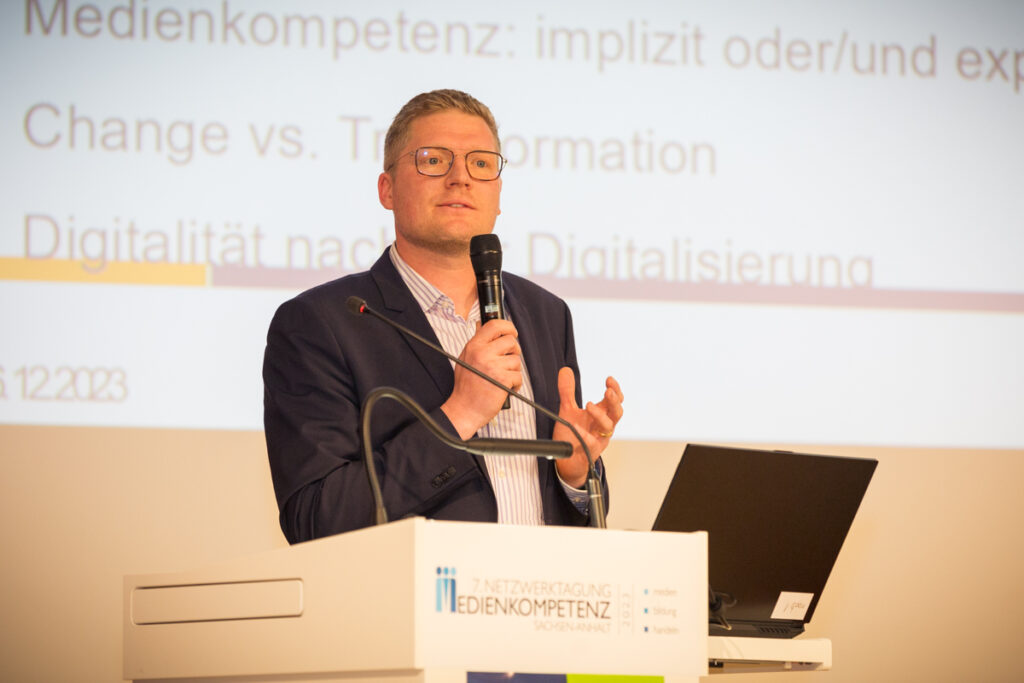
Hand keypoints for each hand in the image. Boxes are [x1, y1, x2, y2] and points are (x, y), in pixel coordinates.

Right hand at [441, 319, 522, 437]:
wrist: (464, 410)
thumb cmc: (466, 386)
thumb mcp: (466, 359)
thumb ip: (477, 344)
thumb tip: (484, 325)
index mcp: (473, 346)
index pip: (494, 325)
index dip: (508, 326)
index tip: (512, 332)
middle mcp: (482, 353)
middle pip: (510, 341)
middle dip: (514, 351)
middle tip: (509, 360)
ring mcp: (493, 366)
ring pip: (516, 360)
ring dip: (513, 371)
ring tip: (501, 379)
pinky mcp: (502, 380)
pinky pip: (518, 376)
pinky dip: (515, 384)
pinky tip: (504, 388)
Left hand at [552, 367, 623, 487]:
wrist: (567, 461)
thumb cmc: (572, 435)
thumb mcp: (567, 410)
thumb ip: (567, 391)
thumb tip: (566, 369)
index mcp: (601, 415)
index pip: (614, 401)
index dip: (615, 390)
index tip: (609, 379)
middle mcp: (603, 427)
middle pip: (617, 412)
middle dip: (614, 401)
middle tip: (607, 390)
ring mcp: (599, 439)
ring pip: (609, 427)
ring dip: (600, 415)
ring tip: (588, 405)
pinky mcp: (590, 452)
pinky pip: (592, 444)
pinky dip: (585, 436)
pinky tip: (577, 428)